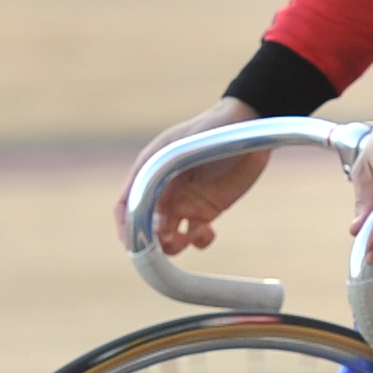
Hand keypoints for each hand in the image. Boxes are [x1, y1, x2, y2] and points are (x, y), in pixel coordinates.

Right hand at [127, 97, 264, 254]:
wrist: (247, 127)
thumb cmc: (213, 129)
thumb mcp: (186, 144)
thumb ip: (168, 168)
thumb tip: (157, 203)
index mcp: (150, 171)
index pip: (127, 204)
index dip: (126, 225)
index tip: (133, 241)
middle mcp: (163, 191)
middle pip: (145, 226)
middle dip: (150, 240)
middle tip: (165, 241)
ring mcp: (184, 203)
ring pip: (167, 236)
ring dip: (172, 246)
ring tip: (187, 239)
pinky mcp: (205, 211)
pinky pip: (195, 236)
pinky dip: (198, 242)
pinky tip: (208, 234)